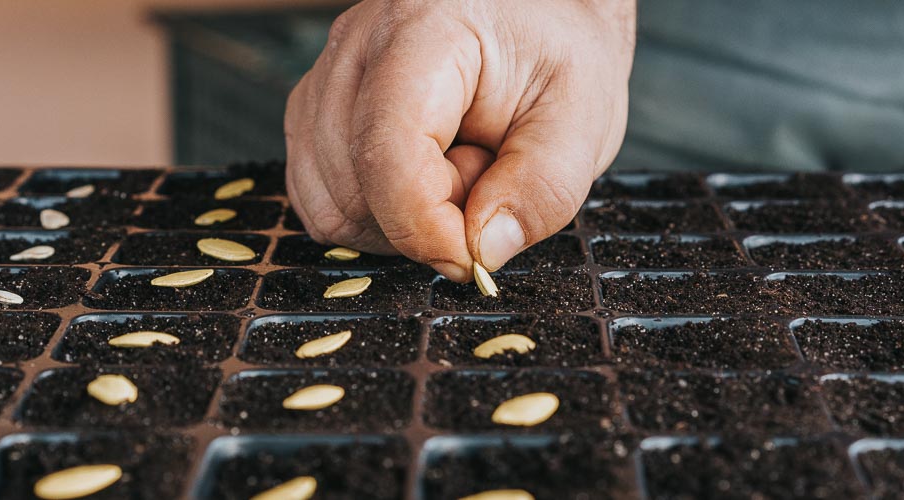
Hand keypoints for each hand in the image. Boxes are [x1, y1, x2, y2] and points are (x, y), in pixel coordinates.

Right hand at [285, 0, 634, 281]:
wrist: (537, 20)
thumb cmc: (560, 56)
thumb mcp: (585, 118)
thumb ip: (543, 189)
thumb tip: (483, 251)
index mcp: (426, 29)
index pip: (388, 150)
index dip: (426, 227)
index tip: (474, 258)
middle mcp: (358, 45)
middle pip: (352, 185)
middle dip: (421, 220)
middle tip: (484, 179)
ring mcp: (328, 77)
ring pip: (328, 201)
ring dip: (396, 220)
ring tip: (457, 172)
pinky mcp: (318, 110)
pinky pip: (321, 199)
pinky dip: (372, 216)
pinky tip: (422, 181)